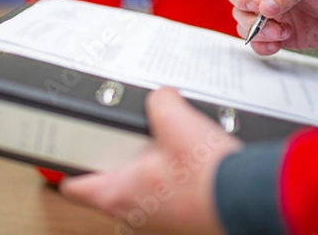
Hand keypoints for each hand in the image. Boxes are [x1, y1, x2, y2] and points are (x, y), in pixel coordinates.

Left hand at [60, 88, 241, 234]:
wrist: (248, 200)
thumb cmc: (209, 179)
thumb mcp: (177, 122)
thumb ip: (159, 102)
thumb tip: (160, 97)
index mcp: (118, 194)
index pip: (72, 185)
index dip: (69, 162)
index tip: (69, 150)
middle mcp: (133, 215)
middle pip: (108, 184)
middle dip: (118, 160)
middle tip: (128, 140)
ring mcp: (156, 222)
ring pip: (137, 192)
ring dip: (147, 172)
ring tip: (164, 151)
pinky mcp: (179, 222)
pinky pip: (162, 198)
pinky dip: (169, 181)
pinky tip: (187, 164)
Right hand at [223, 0, 317, 55]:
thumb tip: (266, 7)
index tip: (256, 6)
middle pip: (238, 10)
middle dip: (253, 21)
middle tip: (274, 24)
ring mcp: (271, 17)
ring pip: (246, 29)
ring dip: (260, 35)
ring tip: (283, 33)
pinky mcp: (280, 35)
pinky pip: (260, 44)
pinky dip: (264, 47)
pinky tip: (280, 43)